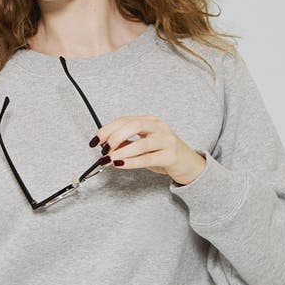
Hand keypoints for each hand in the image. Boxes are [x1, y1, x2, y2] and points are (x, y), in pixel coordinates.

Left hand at [89, 115, 206, 185]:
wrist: (188, 164)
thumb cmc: (163, 153)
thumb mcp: (143, 145)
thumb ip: (126, 144)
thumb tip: (104, 149)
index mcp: (149, 121)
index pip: (125, 120)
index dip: (107, 129)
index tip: (95, 141)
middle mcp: (159, 127)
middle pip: (133, 125)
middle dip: (115, 137)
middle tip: (103, 150)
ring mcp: (166, 140)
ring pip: (141, 143)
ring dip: (122, 152)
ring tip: (109, 159)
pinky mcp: (171, 155)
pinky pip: (148, 158)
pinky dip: (132, 162)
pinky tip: (120, 165)